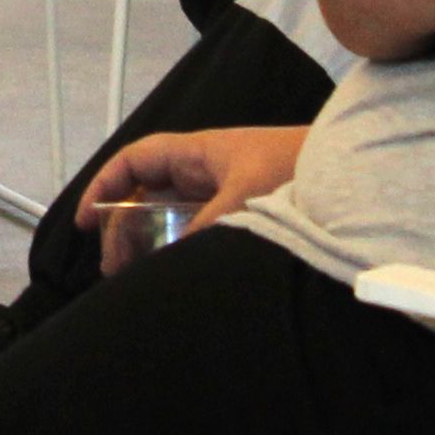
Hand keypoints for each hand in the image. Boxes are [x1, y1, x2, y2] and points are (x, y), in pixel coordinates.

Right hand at [82, 122, 304, 267]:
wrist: (350, 175)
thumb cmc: (294, 172)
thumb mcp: (245, 200)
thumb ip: (205, 229)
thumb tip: (171, 261)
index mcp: (197, 153)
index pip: (135, 162)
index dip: (104, 186)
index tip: (85, 221)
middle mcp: (204, 171)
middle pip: (147, 195)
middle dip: (123, 228)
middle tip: (112, 270)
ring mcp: (223, 193)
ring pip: (171, 216)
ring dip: (150, 244)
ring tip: (136, 280)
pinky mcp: (242, 214)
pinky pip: (197, 231)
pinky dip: (180, 251)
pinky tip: (174, 275)